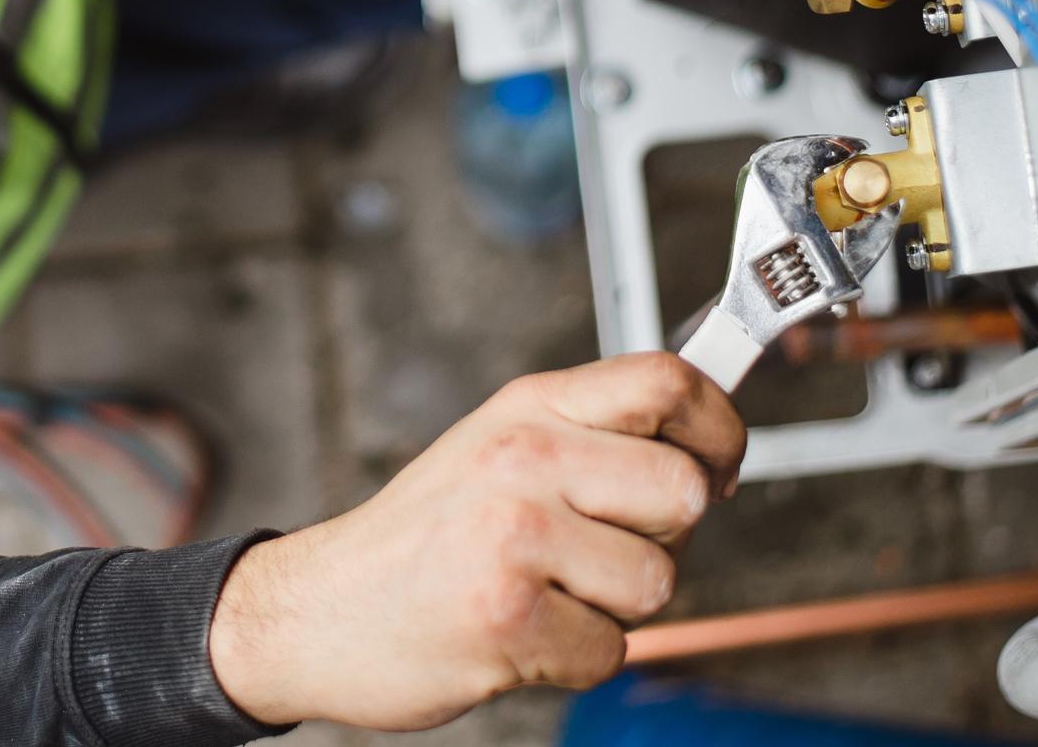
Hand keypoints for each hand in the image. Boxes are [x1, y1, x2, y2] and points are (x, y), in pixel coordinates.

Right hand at [206, 353, 741, 732]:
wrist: (317, 610)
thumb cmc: (421, 539)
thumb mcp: (496, 448)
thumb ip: (591, 435)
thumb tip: (706, 444)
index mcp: (529, 408)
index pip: (667, 380)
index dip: (720, 426)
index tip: (719, 464)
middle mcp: (523, 456)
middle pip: (684, 489)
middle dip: (662, 539)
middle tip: (599, 549)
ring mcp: (515, 534)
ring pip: (657, 581)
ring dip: (615, 607)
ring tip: (547, 591)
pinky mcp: (509, 615)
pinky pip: (612, 650)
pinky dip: (575, 656)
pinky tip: (520, 631)